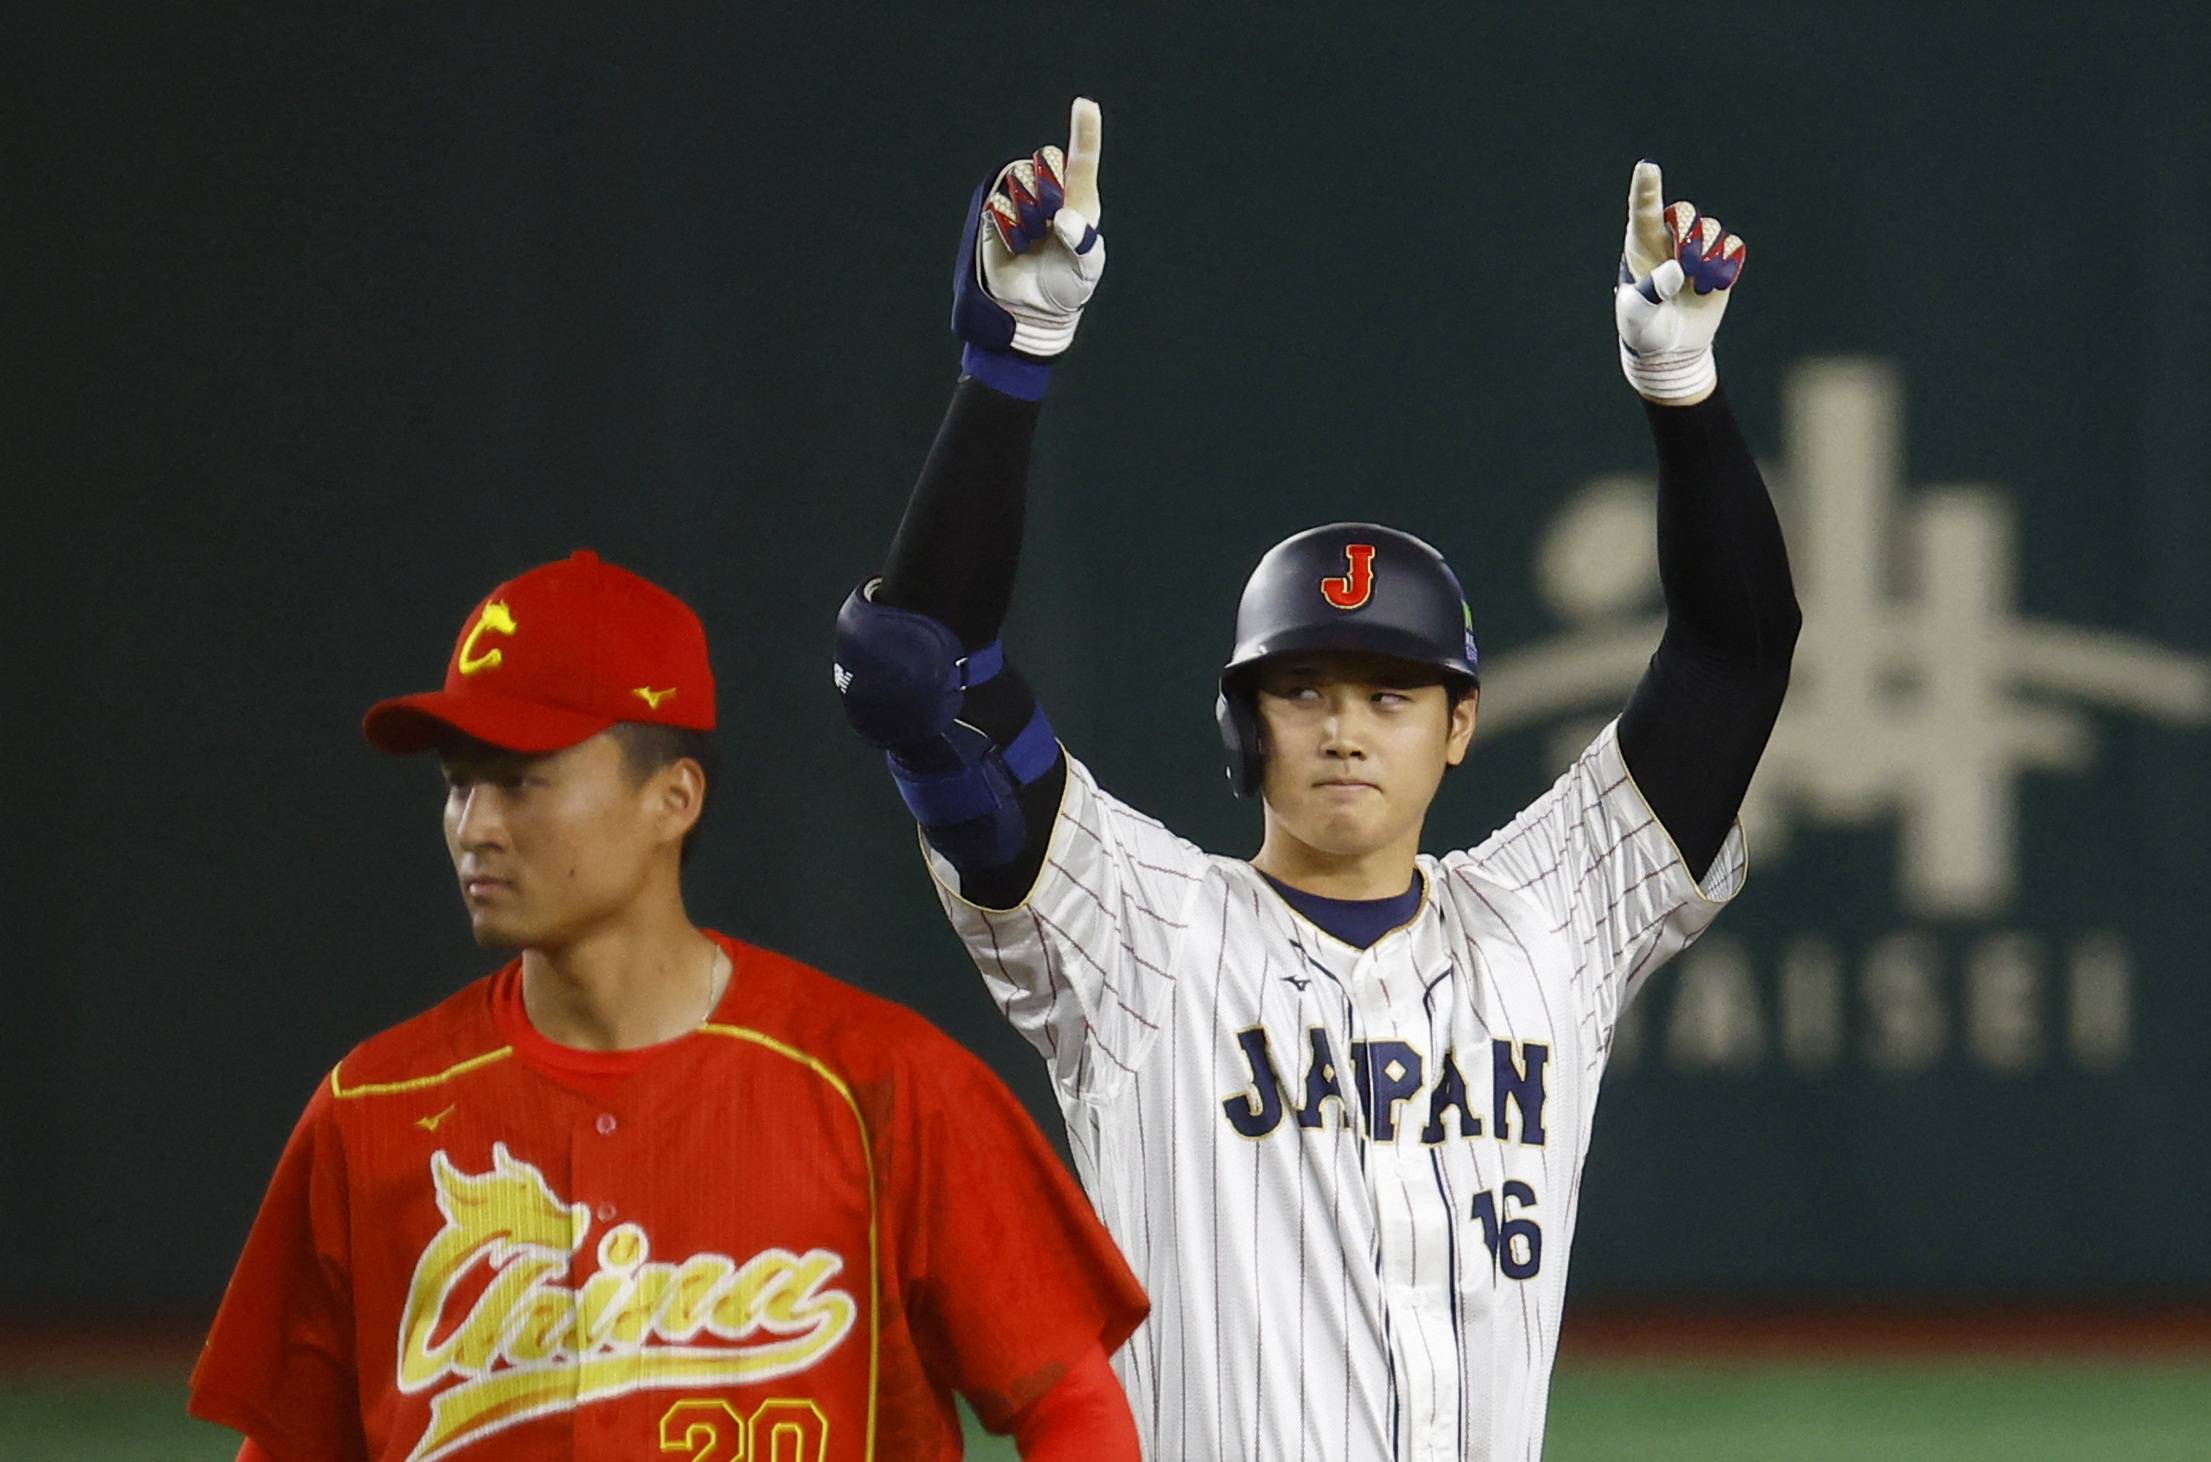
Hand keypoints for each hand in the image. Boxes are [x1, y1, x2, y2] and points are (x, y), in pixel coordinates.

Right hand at [952, 98, 1105, 359]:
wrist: (1034, 311)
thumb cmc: (1068, 286)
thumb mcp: (1086, 269)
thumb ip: (1082, 243)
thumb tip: (1063, 216)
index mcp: (1080, 199)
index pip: (1083, 158)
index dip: (1085, 130)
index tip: (1085, 103)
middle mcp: (1051, 191)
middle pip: (1047, 159)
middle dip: (1049, 190)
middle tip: (1051, 226)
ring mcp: (1023, 199)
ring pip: (1021, 178)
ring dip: (1029, 213)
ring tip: (1033, 239)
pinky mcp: (997, 212)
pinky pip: (1000, 203)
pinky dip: (1010, 226)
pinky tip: (1016, 244)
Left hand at [1613, 160, 1744, 404]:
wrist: (1669, 351)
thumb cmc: (1643, 330)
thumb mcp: (1637, 316)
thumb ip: (1650, 292)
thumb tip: (1675, 269)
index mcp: (1640, 246)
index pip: (1643, 211)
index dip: (1646, 189)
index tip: (1647, 167)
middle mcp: (1668, 241)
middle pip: (1686, 212)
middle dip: (1689, 234)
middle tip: (1684, 267)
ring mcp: (1694, 250)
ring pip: (1711, 229)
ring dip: (1706, 255)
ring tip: (1695, 285)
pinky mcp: (1718, 263)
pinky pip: (1732, 247)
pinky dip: (1725, 265)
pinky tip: (1710, 286)